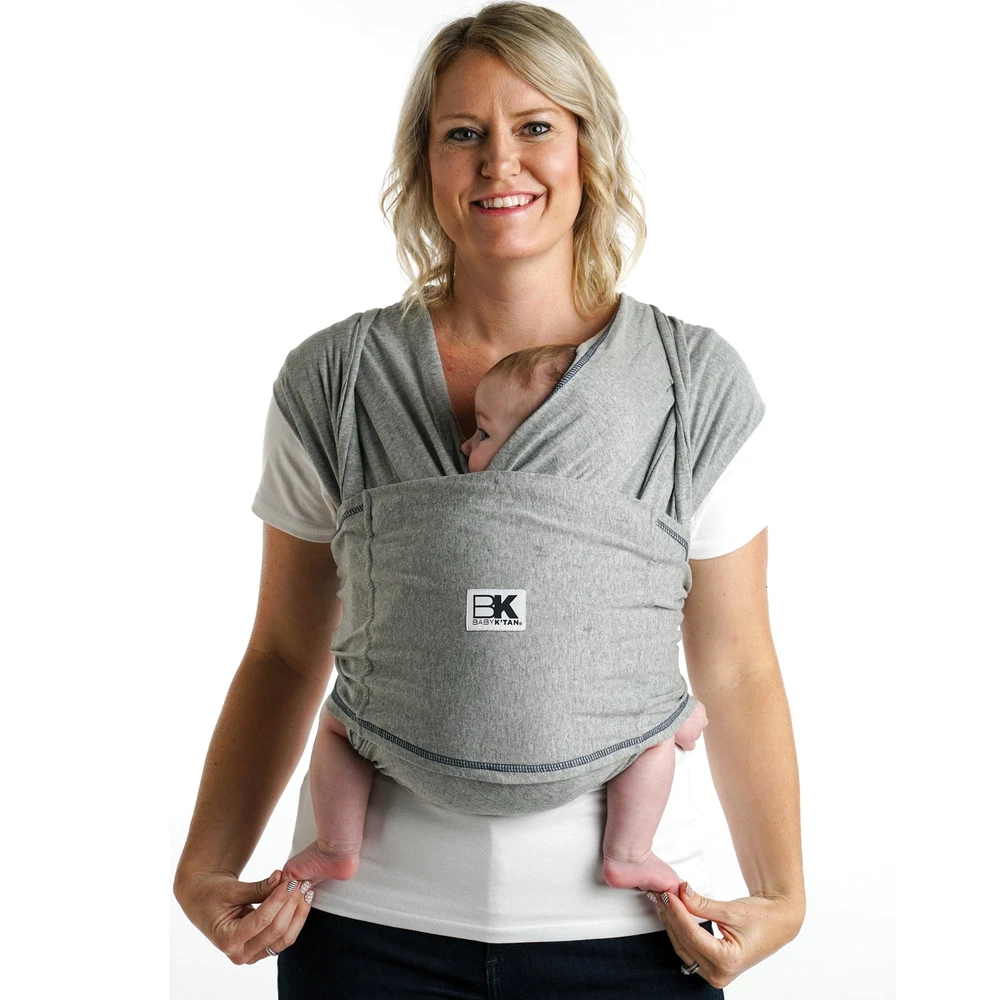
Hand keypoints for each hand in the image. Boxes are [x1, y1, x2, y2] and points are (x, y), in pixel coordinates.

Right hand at [174, 867, 314, 964]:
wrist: (202, 902)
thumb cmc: (212, 894)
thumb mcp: (232, 889)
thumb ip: (258, 887)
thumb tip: (281, 878)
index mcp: (227, 939)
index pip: (262, 920)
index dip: (280, 899)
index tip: (291, 880)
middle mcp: (239, 953)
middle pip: (276, 931)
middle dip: (291, 905)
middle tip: (300, 882)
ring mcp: (251, 955)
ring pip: (284, 939)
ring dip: (298, 914)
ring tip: (305, 891)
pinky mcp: (260, 950)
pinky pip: (283, 938)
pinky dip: (294, 919)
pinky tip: (301, 901)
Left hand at [646, 882, 803, 989]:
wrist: (778, 923)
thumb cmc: (763, 919)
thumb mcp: (731, 910)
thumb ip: (703, 904)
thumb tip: (682, 892)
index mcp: (728, 961)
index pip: (692, 935)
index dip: (677, 912)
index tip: (669, 893)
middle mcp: (720, 973)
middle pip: (685, 942)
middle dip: (672, 915)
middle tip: (664, 893)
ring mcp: (715, 973)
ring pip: (683, 947)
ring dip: (672, 923)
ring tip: (666, 901)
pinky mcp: (711, 967)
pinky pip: (689, 949)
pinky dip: (680, 931)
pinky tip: (674, 915)